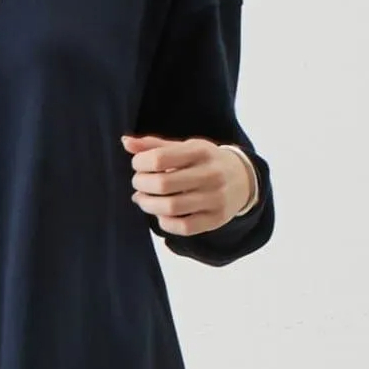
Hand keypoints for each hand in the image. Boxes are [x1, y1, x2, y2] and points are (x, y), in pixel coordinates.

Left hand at [122, 134, 256, 236]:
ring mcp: (214, 198)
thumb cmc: (205, 161)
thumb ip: (155, 146)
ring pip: (171, 207)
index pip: (161, 158)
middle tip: (138, 183)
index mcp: (200, 151)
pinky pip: (183, 226)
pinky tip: (160, 214)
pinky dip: (165, 222)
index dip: (140, 163)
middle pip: (163, 184)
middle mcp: (210, 174)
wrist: (243, 179)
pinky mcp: (215, 219)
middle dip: (142, 184)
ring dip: (149, 204)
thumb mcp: (185, 148)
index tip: (137, 165)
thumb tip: (125, 142)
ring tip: (143, 199)